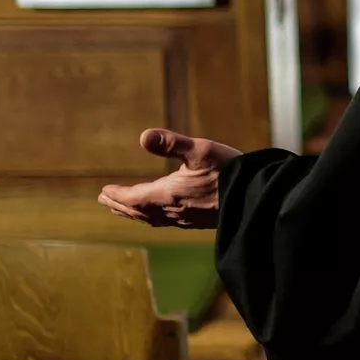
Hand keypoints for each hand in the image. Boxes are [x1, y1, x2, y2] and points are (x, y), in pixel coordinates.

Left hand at [98, 129, 240, 229]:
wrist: (255, 197)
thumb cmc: (229, 170)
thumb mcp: (200, 150)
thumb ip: (171, 143)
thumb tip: (144, 137)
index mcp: (168, 194)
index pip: (133, 198)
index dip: (117, 195)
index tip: (103, 191)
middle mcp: (173, 211)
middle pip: (138, 212)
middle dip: (120, 206)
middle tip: (105, 200)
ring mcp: (186, 219)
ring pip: (152, 220)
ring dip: (134, 214)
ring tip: (125, 209)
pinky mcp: (198, 223)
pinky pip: (167, 222)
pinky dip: (153, 218)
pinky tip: (159, 214)